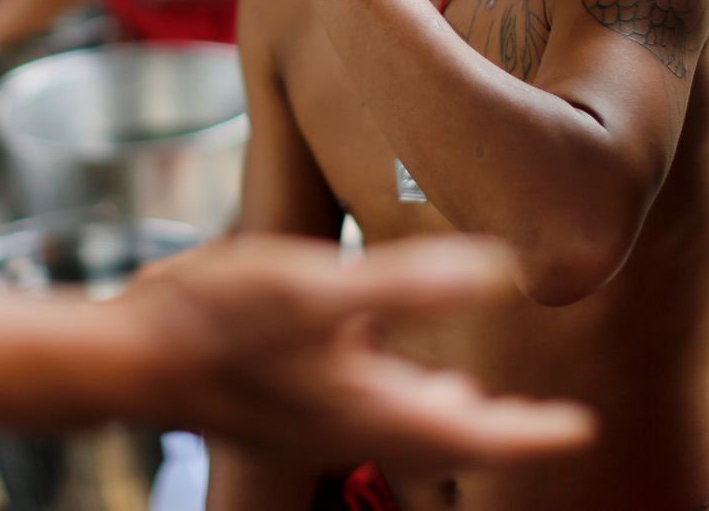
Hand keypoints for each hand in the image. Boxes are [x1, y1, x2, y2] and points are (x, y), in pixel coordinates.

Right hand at [120, 234, 592, 469]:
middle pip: (446, 440)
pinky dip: (401, 396)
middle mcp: (348, 424)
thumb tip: (502, 268)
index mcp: (370, 406)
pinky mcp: (283, 399)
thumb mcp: (314, 287)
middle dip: (499, 432)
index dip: (531, 432)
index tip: (581, 427)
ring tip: (477, 399)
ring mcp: (313, 418)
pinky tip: (387, 363)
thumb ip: (408, 282)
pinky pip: (365, 409)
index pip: (474, 433)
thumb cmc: (218, 321)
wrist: (127, 357)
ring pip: (404, 427)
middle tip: (548, 423)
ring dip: (450, 418)